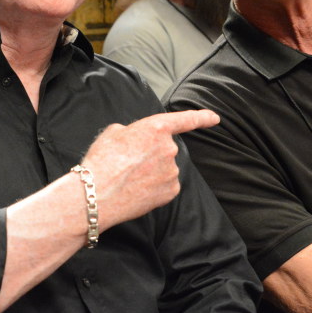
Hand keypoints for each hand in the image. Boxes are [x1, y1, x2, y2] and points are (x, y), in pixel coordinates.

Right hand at [80, 109, 219, 227]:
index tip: (214, 118)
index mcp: (156, 128)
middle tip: (128, 163)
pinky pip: (165, 185)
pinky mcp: (171, 190)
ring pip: (165, 168)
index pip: (185, 119)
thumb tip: (136, 138)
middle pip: (165, 148)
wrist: (97, 195)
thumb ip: (133, 131)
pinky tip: (137, 189)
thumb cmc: (101, 162)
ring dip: (151, 171)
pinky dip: (154, 187)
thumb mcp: (112, 133)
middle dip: (151, 154)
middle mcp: (169, 148)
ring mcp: (172, 171)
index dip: (202, 117)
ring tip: (128, 178)